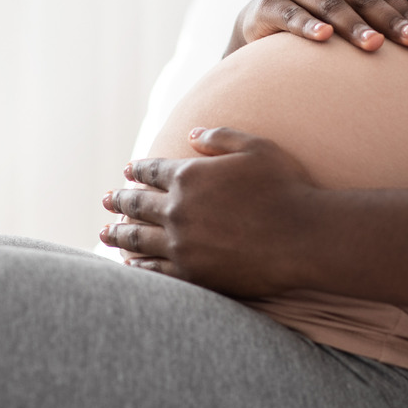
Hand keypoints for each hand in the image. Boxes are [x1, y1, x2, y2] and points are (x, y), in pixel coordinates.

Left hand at [99, 127, 317, 296]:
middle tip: (105, 201)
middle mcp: (178, 210)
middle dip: (119, 200)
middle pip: (138, 204)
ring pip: (139, 237)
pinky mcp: (192, 273)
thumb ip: (220, 138)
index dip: (137, 170)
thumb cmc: (285, 188)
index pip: (152, 171)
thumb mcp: (256, 148)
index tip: (127, 171)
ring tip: (105, 232)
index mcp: (189, 176)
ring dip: (119, 233)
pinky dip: (139, 264)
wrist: (303, 237)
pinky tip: (130, 263)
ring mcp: (182, 244)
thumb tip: (192, 135)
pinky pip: (155, 269)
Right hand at [226, 0, 407, 54]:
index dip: (403, 11)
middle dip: (387, 21)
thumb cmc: (320, 13)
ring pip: (330, 6)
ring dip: (353, 26)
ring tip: (374, 44)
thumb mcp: (349, 3)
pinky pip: (293, 16)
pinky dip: (309, 27)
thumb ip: (380, 10)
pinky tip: (324, 38)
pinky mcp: (269, 3)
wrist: (263, 17)